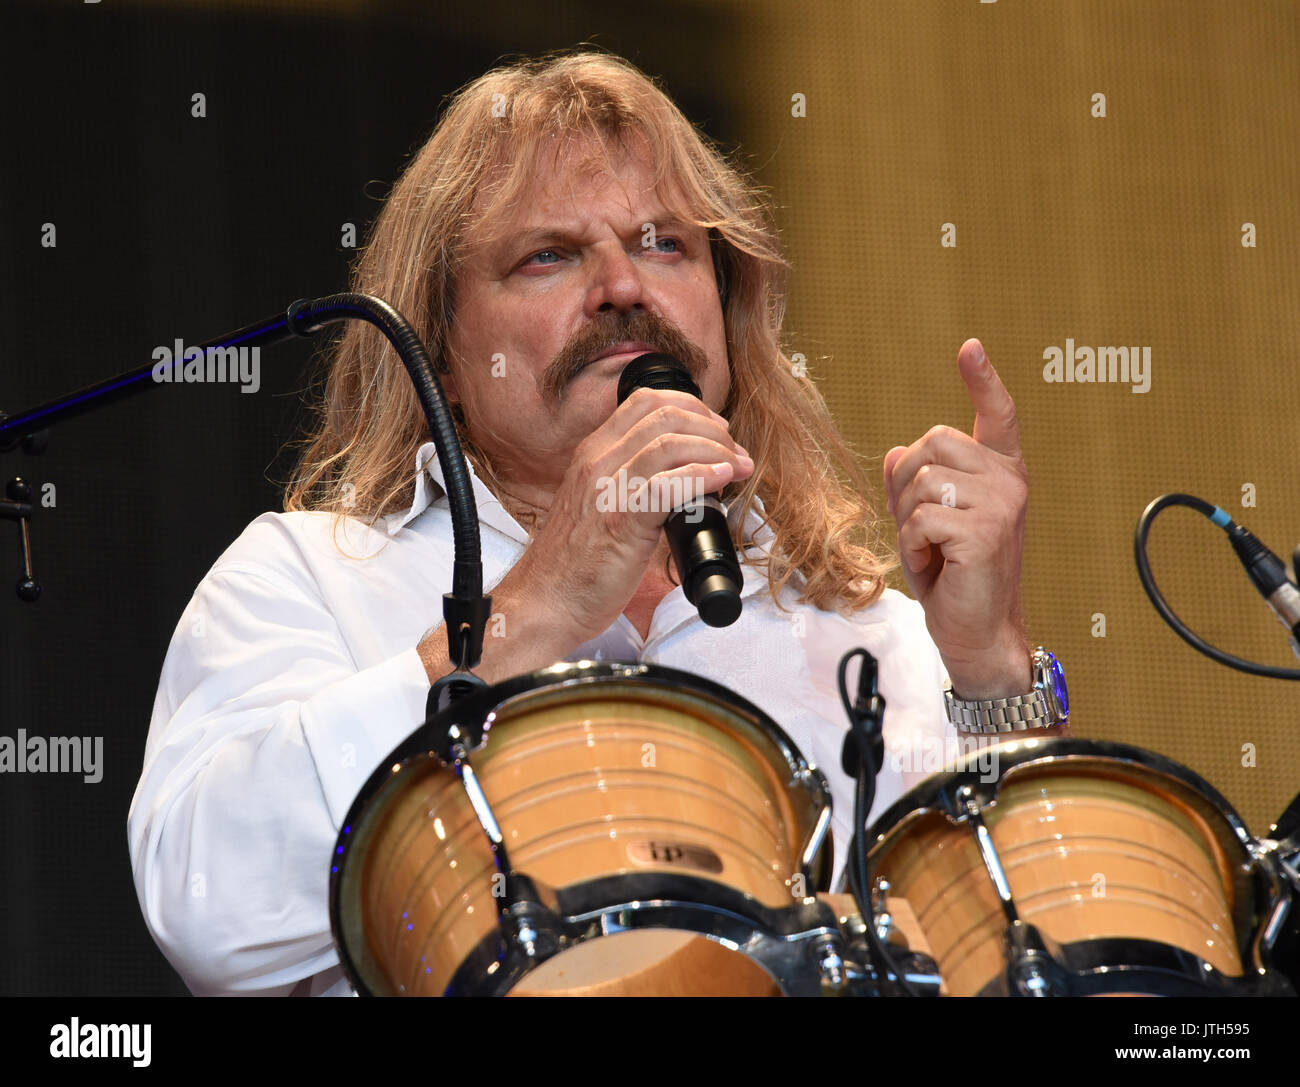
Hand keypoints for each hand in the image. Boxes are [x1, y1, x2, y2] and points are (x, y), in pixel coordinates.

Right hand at [508, 388, 753, 647]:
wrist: (547, 601)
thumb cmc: (578, 562)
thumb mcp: (598, 502)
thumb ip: (630, 480)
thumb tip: (684, 474)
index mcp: (592, 452)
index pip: (646, 401)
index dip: (692, 407)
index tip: (717, 430)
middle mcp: (596, 462)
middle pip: (664, 415)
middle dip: (711, 427)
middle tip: (734, 451)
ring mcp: (606, 489)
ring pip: (669, 443)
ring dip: (715, 449)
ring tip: (738, 466)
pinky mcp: (620, 521)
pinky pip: (667, 485)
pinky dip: (702, 476)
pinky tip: (722, 480)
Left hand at [882, 339, 1030, 697]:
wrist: (976, 629)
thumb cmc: (952, 573)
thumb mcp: (926, 519)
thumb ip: (915, 482)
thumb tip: (897, 452)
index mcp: (1001, 471)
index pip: (998, 415)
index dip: (983, 380)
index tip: (970, 348)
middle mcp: (1009, 480)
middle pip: (933, 442)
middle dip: (906, 483)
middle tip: (917, 524)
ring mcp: (1003, 504)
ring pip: (922, 481)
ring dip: (908, 520)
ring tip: (931, 549)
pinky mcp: (987, 532)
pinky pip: (921, 518)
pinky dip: (913, 545)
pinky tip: (934, 564)